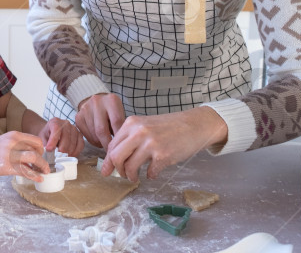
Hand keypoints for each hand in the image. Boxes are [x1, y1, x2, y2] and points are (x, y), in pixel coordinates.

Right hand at [0, 131, 48, 181]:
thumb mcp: (2, 141)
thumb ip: (15, 145)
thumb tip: (28, 154)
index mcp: (13, 135)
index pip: (36, 140)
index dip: (41, 149)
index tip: (41, 157)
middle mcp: (13, 143)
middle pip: (37, 150)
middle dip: (43, 160)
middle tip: (44, 167)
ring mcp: (10, 154)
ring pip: (34, 158)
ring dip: (42, 166)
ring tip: (44, 172)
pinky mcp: (6, 166)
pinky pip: (25, 171)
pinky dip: (35, 176)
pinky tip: (38, 179)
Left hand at [39, 118, 84, 156]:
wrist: (51, 131)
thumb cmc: (47, 135)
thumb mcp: (42, 137)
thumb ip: (44, 143)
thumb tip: (47, 151)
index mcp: (55, 122)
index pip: (56, 130)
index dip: (53, 141)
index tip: (49, 150)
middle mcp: (66, 124)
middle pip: (66, 138)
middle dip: (61, 149)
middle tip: (57, 157)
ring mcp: (74, 129)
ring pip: (74, 143)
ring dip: (68, 152)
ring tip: (62, 157)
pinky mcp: (80, 135)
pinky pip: (81, 145)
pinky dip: (76, 152)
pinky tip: (70, 155)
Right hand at [74, 92, 125, 148]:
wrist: (97, 101)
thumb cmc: (112, 110)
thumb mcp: (120, 113)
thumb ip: (121, 125)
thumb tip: (121, 144)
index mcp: (111, 100)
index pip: (116, 121)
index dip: (119, 136)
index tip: (121, 146)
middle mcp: (97, 102)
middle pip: (101, 129)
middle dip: (107, 143)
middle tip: (111, 153)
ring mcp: (85, 109)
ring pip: (93, 133)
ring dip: (100, 143)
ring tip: (105, 144)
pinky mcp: (78, 117)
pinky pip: (85, 134)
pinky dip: (93, 141)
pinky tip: (98, 140)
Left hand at [101, 107, 227, 181]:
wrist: (195, 125)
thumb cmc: (169, 127)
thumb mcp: (145, 125)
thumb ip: (130, 138)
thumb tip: (115, 158)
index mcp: (131, 123)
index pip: (112, 145)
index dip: (108, 161)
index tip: (106, 171)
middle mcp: (139, 132)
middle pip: (116, 157)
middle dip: (117, 170)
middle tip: (122, 175)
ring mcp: (151, 143)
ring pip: (130, 167)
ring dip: (131, 176)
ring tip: (136, 177)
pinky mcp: (163, 155)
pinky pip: (150, 172)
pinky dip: (150, 175)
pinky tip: (154, 172)